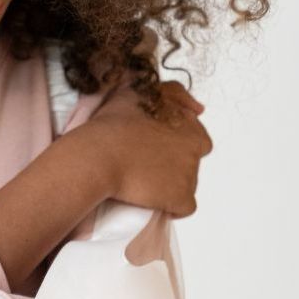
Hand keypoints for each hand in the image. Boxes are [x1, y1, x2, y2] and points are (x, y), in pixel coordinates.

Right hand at [85, 79, 211, 217]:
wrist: (100, 155)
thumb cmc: (114, 123)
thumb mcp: (142, 91)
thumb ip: (174, 93)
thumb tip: (198, 109)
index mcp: (190, 126)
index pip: (195, 137)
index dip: (173, 142)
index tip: (153, 146)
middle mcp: (195, 150)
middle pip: (190, 161)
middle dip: (174, 162)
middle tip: (147, 164)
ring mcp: (190, 175)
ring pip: (187, 183)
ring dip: (170, 183)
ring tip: (143, 181)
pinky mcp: (181, 199)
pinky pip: (184, 207)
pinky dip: (172, 207)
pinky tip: (154, 202)